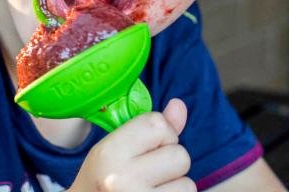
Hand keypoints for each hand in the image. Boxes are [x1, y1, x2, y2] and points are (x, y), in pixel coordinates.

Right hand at [69, 98, 195, 191]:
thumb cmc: (102, 180)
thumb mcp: (114, 149)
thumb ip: (151, 128)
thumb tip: (180, 104)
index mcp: (109, 152)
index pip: (157, 124)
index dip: (162, 134)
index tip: (147, 148)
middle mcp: (121, 177)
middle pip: (179, 154)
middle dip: (170, 162)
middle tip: (148, 174)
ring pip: (187, 183)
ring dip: (175, 186)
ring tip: (150, 189)